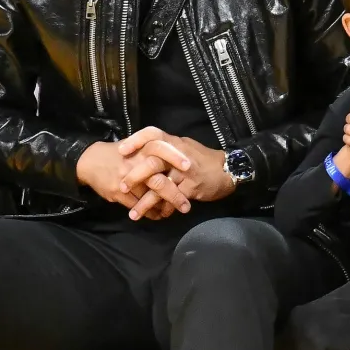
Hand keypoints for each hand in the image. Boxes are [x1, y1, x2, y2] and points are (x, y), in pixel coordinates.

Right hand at [76, 139, 192, 217]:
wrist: (89, 161)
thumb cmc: (117, 153)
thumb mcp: (136, 146)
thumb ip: (153, 151)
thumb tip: (178, 156)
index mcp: (141, 149)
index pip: (161, 148)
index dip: (175, 156)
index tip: (189, 166)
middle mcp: (134, 164)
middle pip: (158, 181)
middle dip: (175, 195)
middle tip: (186, 206)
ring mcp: (126, 180)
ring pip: (149, 198)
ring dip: (163, 208)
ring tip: (174, 212)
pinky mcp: (118, 193)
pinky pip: (138, 206)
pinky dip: (150, 212)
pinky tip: (158, 214)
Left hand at [118, 128, 235, 220]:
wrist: (228, 170)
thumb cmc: (203, 159)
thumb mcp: (184, 147)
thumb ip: (166, 149)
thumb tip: (143, 153)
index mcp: (174, 142)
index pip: (152, 134)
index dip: (136, 140)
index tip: (121, 151)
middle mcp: (178, 154)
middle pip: (152, 162)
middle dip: (134, 176)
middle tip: (122, 187)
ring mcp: (186, 171)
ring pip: (161, 185)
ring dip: (145, 202)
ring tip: (134, 214)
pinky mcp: (192, 187)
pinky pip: (174, 199)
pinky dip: (164, 209)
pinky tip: (157, 216)